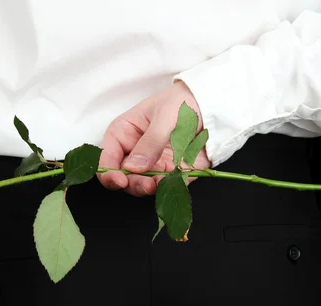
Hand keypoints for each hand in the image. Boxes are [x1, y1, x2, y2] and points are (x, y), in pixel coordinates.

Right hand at [98, 81, 210, 196]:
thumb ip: (150, 142)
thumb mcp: (165, 117)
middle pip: (122, 176)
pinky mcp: (172, 173)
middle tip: (144, 184)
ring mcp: (153, 164)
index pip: (106, 156)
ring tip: (157, 184)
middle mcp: (135, 151)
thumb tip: (133, 167)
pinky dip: (167, 188)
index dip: (108, 171)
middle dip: (131, 183)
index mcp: (125, 133)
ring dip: (147, 188)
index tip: (120, 179)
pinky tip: (172, 182)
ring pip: (141, 185)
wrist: (214, 105)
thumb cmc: (183, 102)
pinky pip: (165, 186)